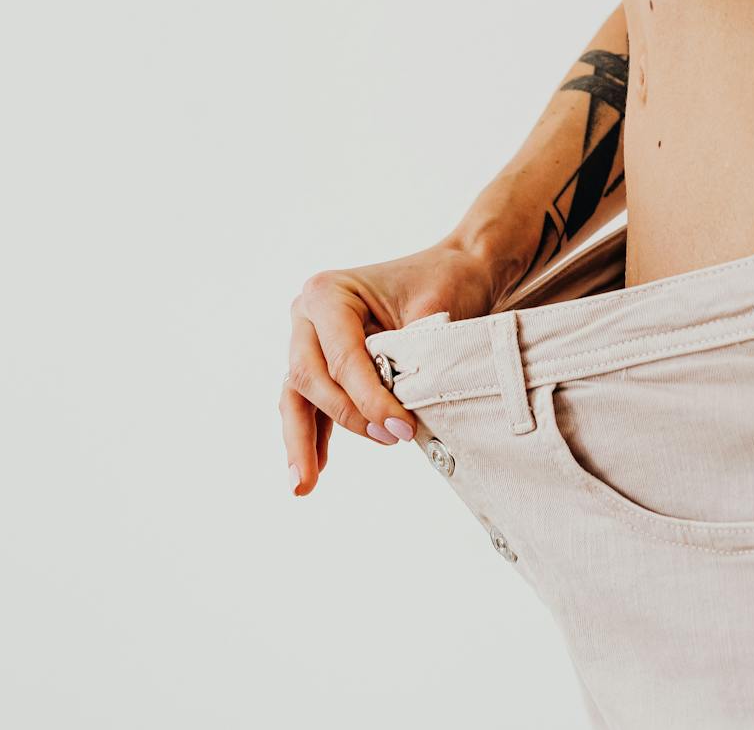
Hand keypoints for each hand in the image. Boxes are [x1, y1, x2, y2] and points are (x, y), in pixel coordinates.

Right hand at [279, 239, 507, 495]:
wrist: (455, 268)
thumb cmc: (445, 283)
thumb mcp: (432, 314)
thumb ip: (408, 360)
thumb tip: (396, 417)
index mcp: (328, 292)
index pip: (343, 358)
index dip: (371, 399)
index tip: (404, 429)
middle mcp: (308, 313)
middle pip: (311, 378)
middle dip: (346, 418)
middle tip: (390, 442)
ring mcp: (308, 337)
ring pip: (299, 395)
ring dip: (301, 441)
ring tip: (303, 485)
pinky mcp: (322, 360)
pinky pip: (311, 402)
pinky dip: (314, 434)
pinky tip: (314, 468)